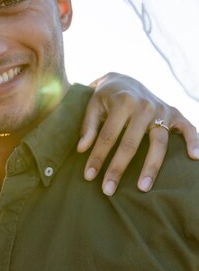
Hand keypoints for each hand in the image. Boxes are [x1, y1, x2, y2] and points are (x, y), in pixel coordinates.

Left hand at [80, 72, 198, 195]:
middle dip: (118, 168)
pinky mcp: (175, 113)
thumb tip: (82, 150)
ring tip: (142, 188)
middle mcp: (145, 106)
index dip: (97, 157)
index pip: (108, 136)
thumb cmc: (105, 97)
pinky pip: (189, 128)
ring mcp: (162, 110)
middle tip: (108, 190)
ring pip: (159, 143)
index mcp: (123, 102)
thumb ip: (88, 126)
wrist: (124, 80)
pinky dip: (194, 142)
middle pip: (131, 143)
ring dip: (151, 167)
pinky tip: (194, 158)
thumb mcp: (92, 105)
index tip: (89, 176)